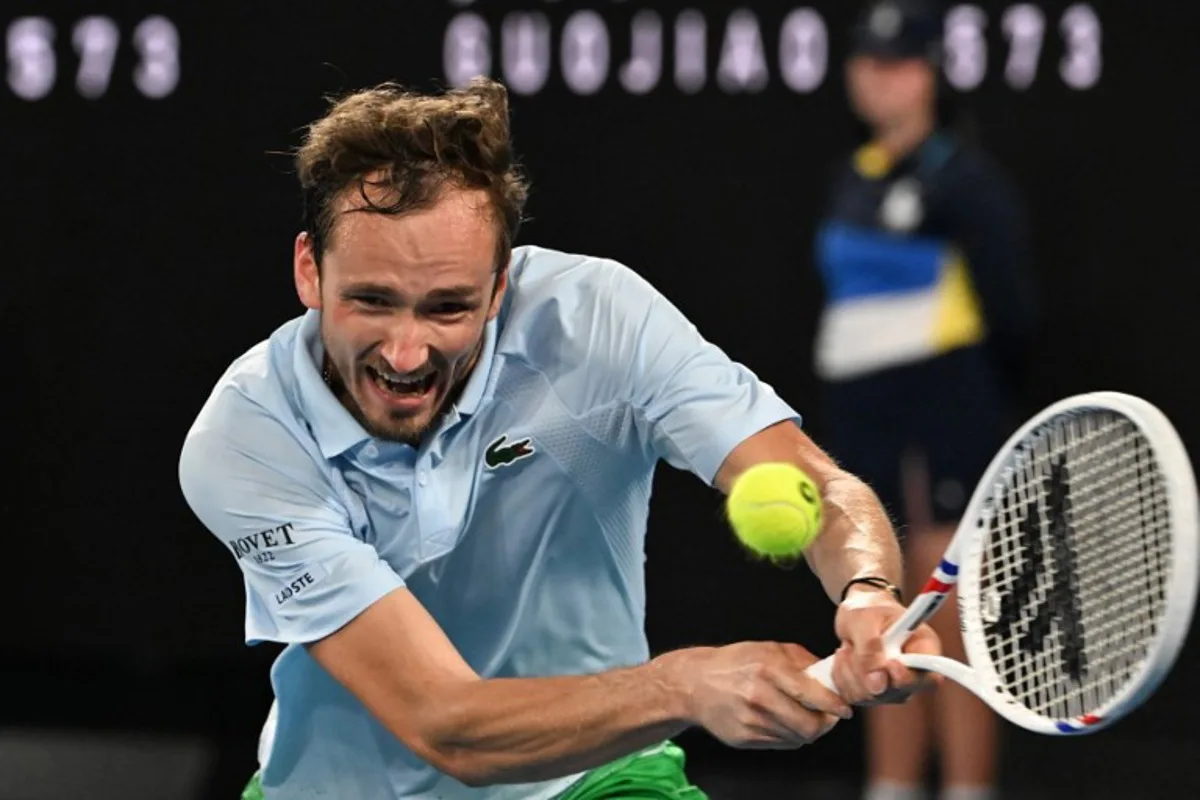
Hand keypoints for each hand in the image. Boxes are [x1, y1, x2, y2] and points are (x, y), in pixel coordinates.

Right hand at [665, 641, 852, 749]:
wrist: (695, 683)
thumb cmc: (736, 662)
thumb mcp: (769, 649)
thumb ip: (802, 661)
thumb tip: (832, 676)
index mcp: (767, 669)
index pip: (812, 695)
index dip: (834, 706)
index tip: (845, 709)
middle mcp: (758, 696)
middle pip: (808, 726)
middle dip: (824, 724)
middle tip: (827, 716)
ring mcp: (750, 721)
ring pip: (796, 739)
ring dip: (806, 730)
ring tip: (801, 715)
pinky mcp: (743, 739)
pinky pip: (780, 744)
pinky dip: (788, 735)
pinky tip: (781, 720)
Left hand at [831, 586, 942, 705]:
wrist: (856, 614)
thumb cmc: (868, 609)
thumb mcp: (865, 619)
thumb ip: (870, 648)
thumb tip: (877, 682)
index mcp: (923, 648)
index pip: (930, 677)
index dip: (909, 678)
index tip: (889, 663)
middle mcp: (913, 673)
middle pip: (896, 692)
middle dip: (866, 671)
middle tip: (852, 645)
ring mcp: (894, 687)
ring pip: (871, 696)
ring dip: (849, 671)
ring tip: (848, 647)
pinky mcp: (873, 694)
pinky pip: (853, 698)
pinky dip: (841, 678)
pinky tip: (842, 658)